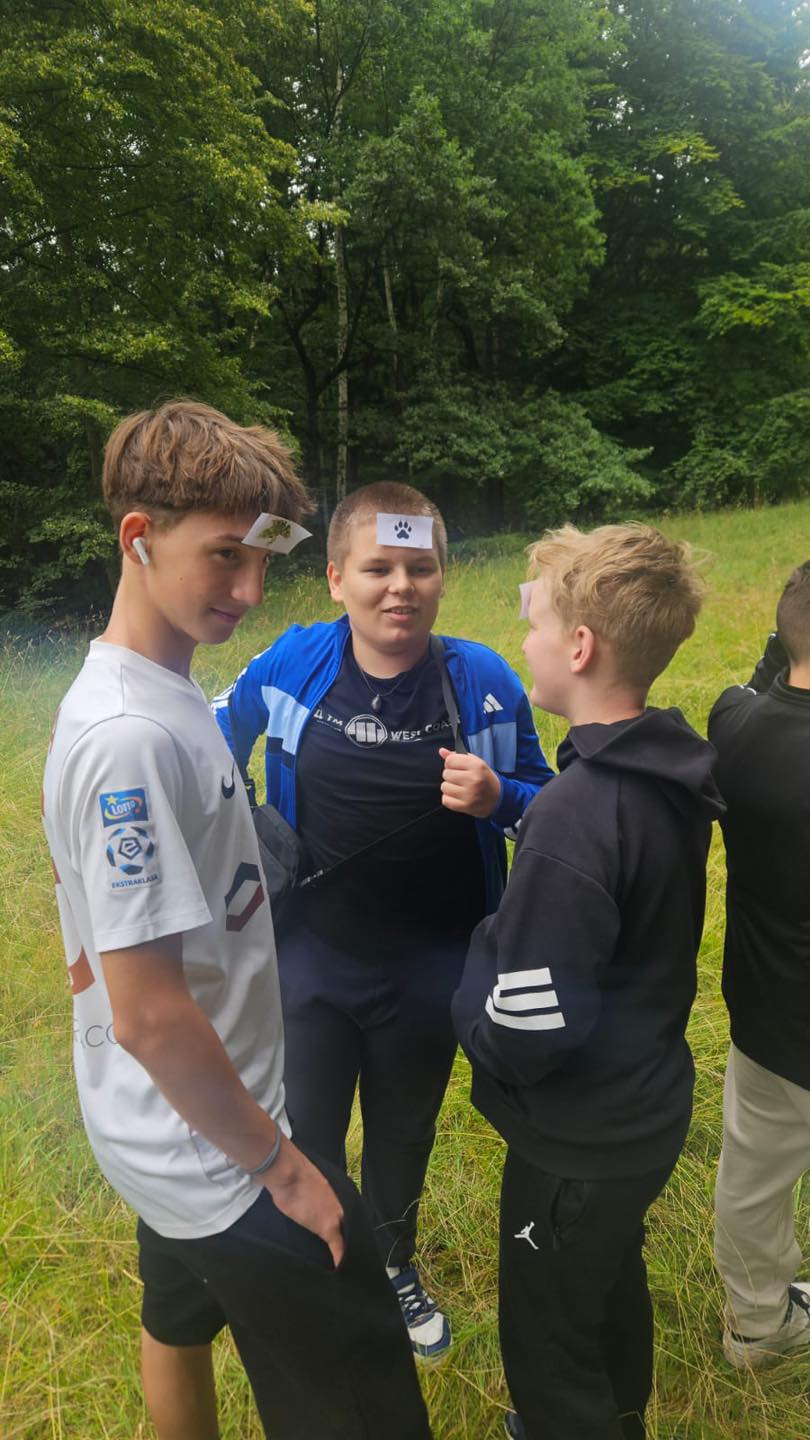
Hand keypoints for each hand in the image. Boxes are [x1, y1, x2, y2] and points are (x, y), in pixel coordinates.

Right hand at [263, 1136, 344, 1266]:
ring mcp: (339, 1216)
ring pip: (349, 1238)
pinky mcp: (329, 1227)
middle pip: (353, 1227)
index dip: (349, 1226)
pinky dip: (339, 1259)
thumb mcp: (314, 1184)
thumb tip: (317, 1202)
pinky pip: (339, 1248)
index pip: (350, 1215)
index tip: (349, 1235)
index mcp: (342, 1193)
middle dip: (354, 1240)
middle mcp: (345, 1204)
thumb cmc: (295, 1175)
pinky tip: (341, 1269)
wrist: (289, 1173)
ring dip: (348, 1250)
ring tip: (350, 1264)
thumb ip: (321, 1195)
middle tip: (356, 1254)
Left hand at [439, 748, 500, 817]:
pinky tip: (458, 796)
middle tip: (461, 779)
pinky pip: (445, 800)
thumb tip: (441, 751)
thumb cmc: (484, 778)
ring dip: (449, 787)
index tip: (458, 767)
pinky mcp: (466, 806)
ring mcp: (469, 794)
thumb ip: (458, 756)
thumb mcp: (476, 763)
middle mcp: (473, 779)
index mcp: (477, 766)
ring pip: (444, 787)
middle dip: (450, 775)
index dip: (451, 763)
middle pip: (446, 774)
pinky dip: (449, 798)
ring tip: (460, 788)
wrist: (498, 798)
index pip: (450, 760)